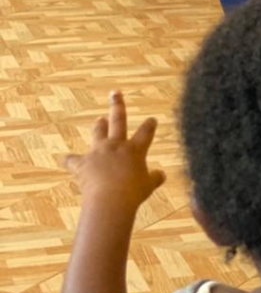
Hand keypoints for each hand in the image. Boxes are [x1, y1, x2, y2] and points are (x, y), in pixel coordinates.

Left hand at [64, 91, 165, 210]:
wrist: (110, 200)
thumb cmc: (133, 193)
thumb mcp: (148, 186)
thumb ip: (155, 178)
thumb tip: (162, 175)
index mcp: (135, 148)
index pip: (146, 132)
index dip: (149, 125)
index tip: (152, 119)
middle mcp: (117, 145)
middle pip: (118, 120)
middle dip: (117, 105)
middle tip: (115, 93)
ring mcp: (98, 152)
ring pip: (98, 133)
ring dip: (99, 126)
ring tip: (99, 119)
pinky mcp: (82, 163)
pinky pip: (73, 160)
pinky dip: (71, 160)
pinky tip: (66, 158)